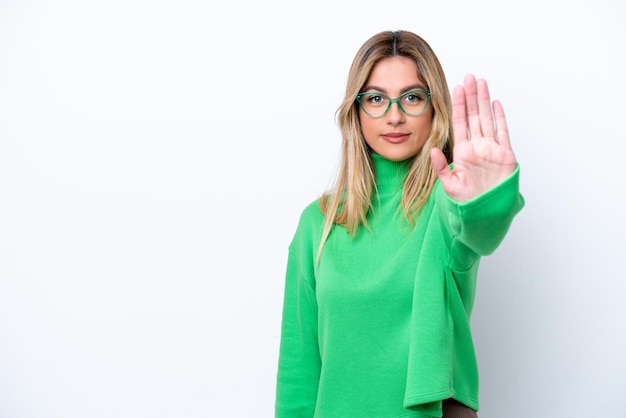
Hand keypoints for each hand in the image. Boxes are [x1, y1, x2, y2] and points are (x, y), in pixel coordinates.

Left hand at [430, 74, 516, 201]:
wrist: (486, 214)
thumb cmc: (467, 202)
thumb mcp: (450, 185)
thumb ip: (441, 168)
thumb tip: (433, 150)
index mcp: (462, 152)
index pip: (460, 123)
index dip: (459, 106)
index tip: (456, 89)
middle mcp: (477, 147)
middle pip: (474, 116)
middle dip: (472, 96)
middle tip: (469, 77)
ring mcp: (492, 149)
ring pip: (488, 119)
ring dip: (485, 101)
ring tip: (482, 83)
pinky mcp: (506, 155)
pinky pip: (503, 132)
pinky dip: (500, 118)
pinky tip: (496, 103)